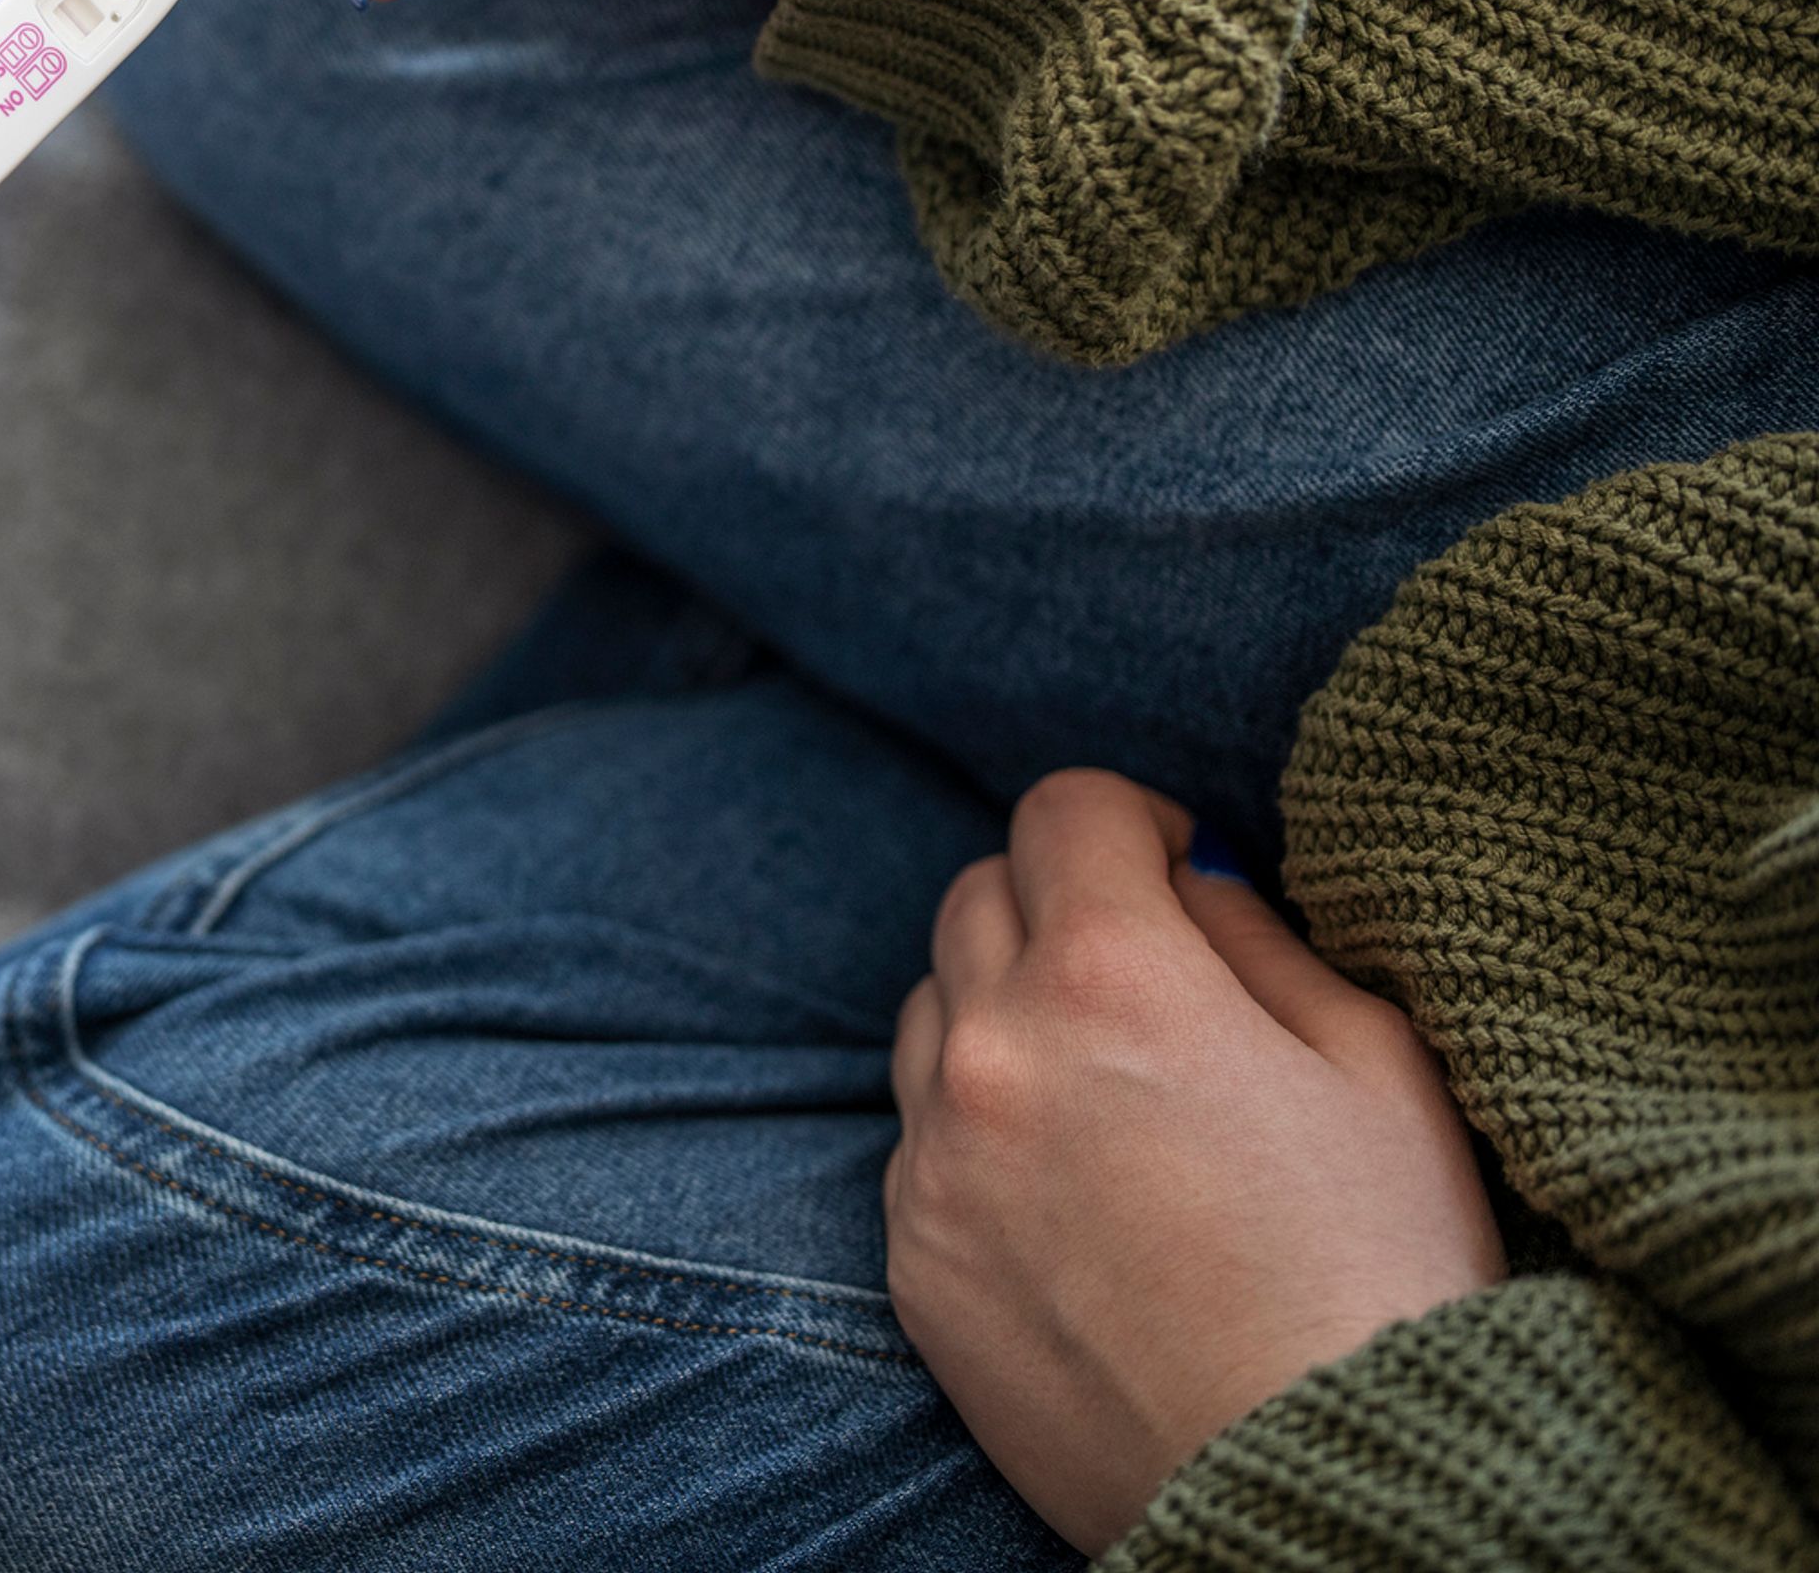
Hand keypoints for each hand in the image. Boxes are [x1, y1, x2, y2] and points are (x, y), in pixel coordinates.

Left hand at [886, 771, 1503, 1555]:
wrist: (1320, 1485)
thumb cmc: (1383, 1275)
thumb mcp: (1377, 1066)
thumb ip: (1261, 940)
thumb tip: (1188, 879)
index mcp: (1112, 980)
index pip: (1064, 810)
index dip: (1133, 826)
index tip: (1182, 873)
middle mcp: (993, 1051)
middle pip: (978, 897)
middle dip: (1060, 906)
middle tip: (1149, 979)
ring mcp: (935, 1160)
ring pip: (932, 1011)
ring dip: (1003, 1014)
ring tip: (1113, 1095)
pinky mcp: (912, 1259)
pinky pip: (920, 1141)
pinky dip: (980, 1135)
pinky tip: (1079, 1200)